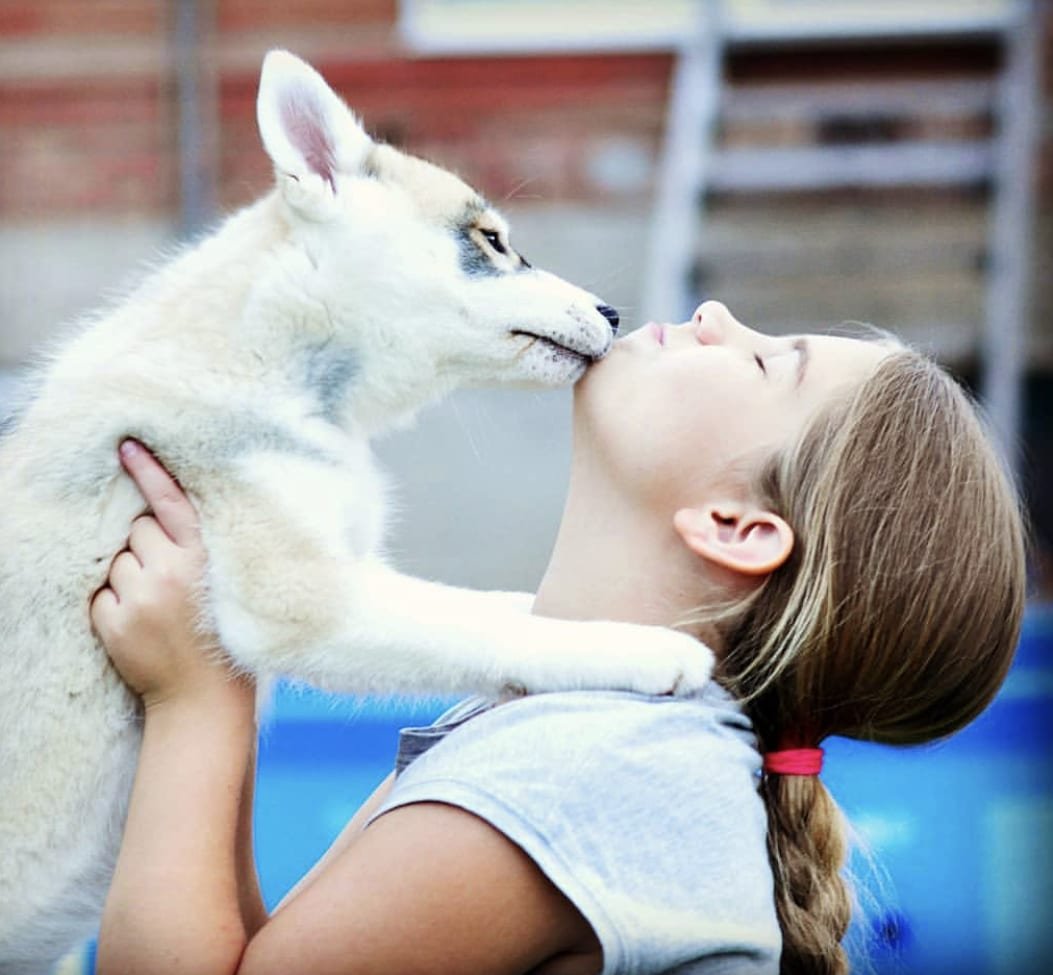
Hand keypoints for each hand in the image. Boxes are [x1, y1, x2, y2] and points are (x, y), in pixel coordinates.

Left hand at [90, 440, 245, 709]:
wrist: (203, 697)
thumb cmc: (219, 635)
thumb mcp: (223, 584)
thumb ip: (195, 549)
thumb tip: (153, 519)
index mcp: (205, 558)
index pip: (172, 504)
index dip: (149, 473)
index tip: (127, 446)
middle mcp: (171, 572)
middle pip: (139, 530)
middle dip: (146, 545)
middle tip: (170, 577)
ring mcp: (140, 598)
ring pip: (117, 560)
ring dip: (129, 574)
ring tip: (157, 604)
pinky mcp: (114, 622)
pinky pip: (100, 594)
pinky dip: (113, 603)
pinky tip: (140, 622)